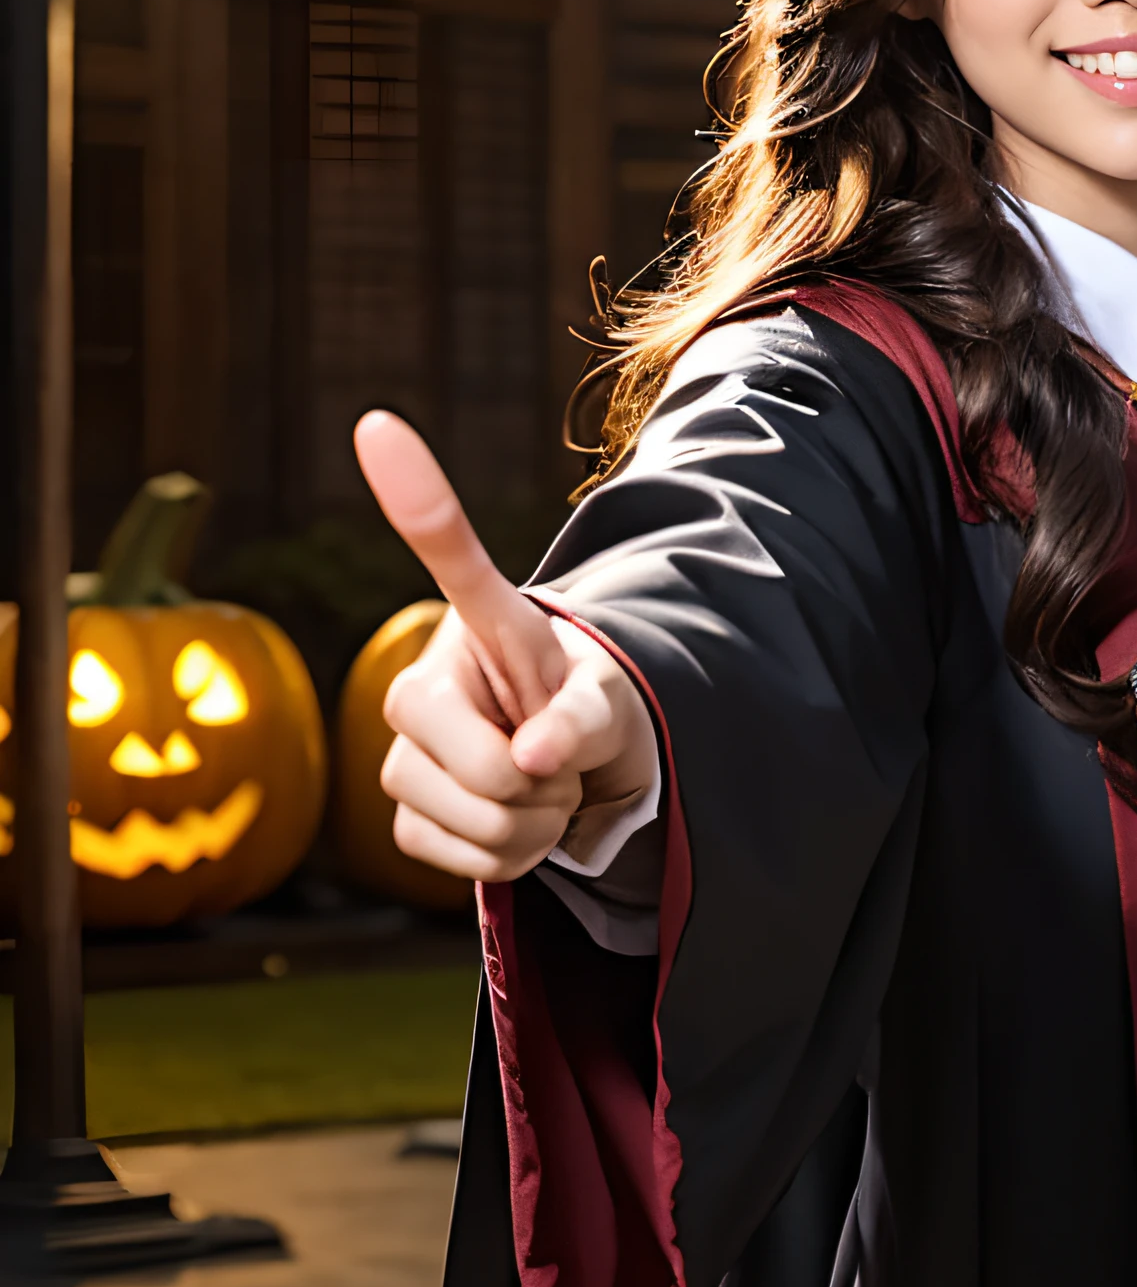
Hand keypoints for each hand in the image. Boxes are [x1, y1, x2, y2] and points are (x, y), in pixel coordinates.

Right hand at [354, 411, 653, 883]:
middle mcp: (415, 690)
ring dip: (537, 825)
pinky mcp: (404, 818)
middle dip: (547, 784)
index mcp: (471, 631)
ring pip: (484, 826)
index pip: (450, 558)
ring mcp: (400, 757)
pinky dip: (513, 859)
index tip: (380, 423)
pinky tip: (514, 824)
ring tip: (540, 786)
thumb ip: (583, 718)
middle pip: (490, 772)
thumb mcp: (606, 698)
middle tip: (557, 757)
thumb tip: (534, 757)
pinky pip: (468, 862)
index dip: (420, 496)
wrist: (566, 770)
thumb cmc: (585, 711)